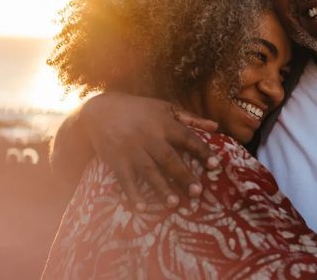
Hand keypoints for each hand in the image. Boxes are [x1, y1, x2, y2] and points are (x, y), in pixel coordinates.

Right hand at [79, 92, 219, 210]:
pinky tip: (141, 208)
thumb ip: (191, 118)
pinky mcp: (116, 160)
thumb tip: (216, 127)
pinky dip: (133, 194)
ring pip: (149, 171)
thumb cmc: (140, 110)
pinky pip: (125, 179)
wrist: (100, 111)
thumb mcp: (165, 108)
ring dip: (161, 188)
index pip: (187, 138)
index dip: (202, 151)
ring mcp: (131, 150)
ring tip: (175, 203)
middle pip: (169, 159)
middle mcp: (149, 138)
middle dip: (184, 176)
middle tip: (198, 192)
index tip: (215, 165)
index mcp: (164, 124)